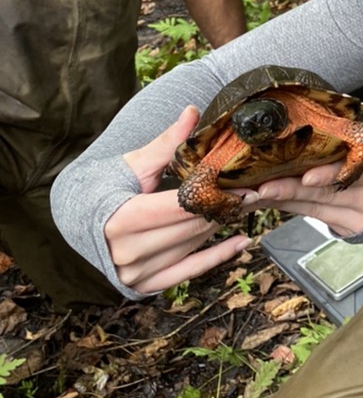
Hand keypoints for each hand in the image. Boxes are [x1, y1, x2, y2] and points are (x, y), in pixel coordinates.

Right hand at [106, 107, 252, 293]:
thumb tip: (192, 111)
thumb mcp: (134, 164)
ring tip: (240, 207)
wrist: (78, 220)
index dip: (211, 194)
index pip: (178, 207)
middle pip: (189, 228)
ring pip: (191, 247)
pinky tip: (239, 242)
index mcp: (121, 220)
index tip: (239, 183)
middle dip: (220, 209)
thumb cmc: (106, 187)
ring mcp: (134, 273)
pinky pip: (187, 272)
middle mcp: (126, 252)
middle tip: (248, 193)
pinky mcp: (144, 285)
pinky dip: (216, 258)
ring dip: (217, 227)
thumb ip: (167, 143)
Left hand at [241, 108, 362, 236]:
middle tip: (259, 188)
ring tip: (248, 195)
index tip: (307, 177)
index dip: (331, 175)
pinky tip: (260, 202)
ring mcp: (354, 218)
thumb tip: (340, 98)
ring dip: (278, 201)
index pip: (359, 172)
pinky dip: (284, 207)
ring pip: (310, 209)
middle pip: (325, 196)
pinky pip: (308, 217)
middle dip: (289, 191)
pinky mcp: (342, 230)